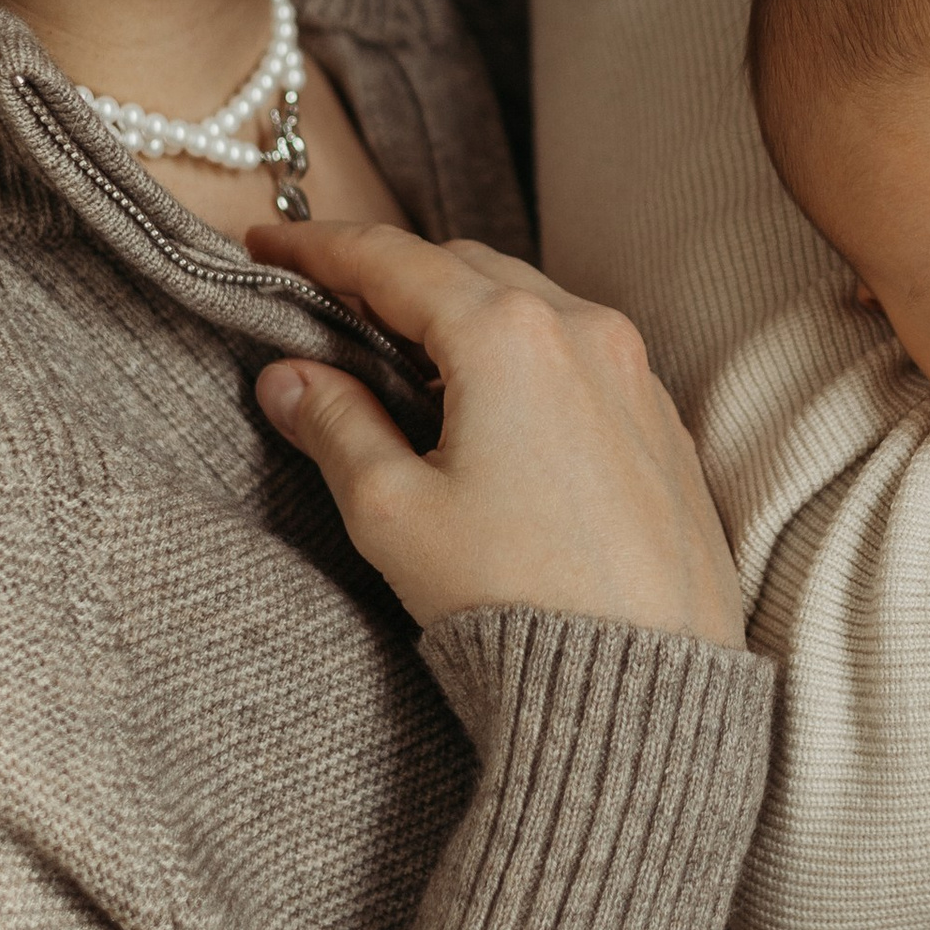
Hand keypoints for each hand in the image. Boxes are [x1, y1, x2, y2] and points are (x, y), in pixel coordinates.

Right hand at [248, 221, 747, 650]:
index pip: (391, 260)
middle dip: (392, 274)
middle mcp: (583, 330)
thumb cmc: (514, 599)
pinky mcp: (661, 421)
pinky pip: (580, 352)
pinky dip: (522, 352)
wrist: (642, 684)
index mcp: (505, 335)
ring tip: (402, 352)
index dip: (318, 247)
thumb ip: (334, 425)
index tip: (268, 245)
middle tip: (327, 299)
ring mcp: (634, 372)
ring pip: (529, 304)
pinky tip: (489, 403)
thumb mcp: (392, 512)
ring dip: (462, 310)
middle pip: (464, 267)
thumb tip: (289, 378)